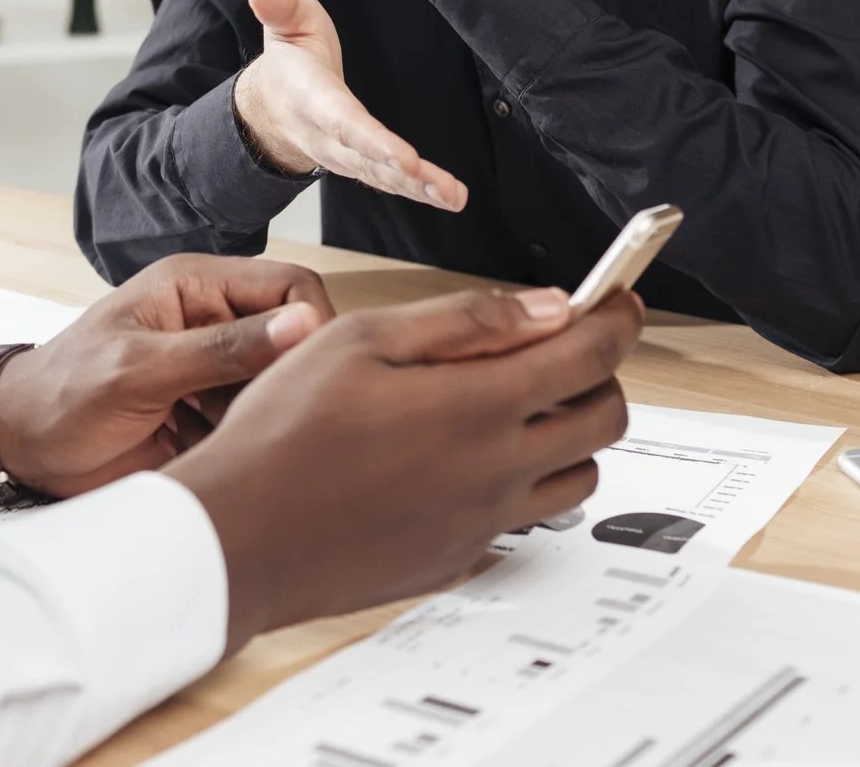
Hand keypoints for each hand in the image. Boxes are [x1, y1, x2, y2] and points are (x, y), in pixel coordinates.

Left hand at [0, 254, 334, 498]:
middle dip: (284, 381)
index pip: (291, 286)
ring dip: (260, 415)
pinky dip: (242, 441)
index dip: (311, 325)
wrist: (20, 447)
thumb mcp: (142, 370)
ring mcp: (212, 370)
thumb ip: (223, 349)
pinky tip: (206, 453)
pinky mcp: (208, 414)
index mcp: (197, 286)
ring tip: (215, 435)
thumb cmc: (64, 394)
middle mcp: (213, 322)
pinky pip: (252, 423)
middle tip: (250, 416)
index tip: (305, 374)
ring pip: (277, 387)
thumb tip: (303, 325)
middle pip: (293, 341)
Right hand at [167, 286, 642, 653]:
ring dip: (570, 434)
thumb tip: (545, 308)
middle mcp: (497, 470)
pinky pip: (523, 518)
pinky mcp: (460, 558)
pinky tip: (465, 459)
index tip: (618, 301)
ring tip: (516, 406)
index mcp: (478, 405)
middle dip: (602, 374)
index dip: (617, 319)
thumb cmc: (283, 433)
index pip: (590, 356)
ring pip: (578, 477)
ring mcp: (484, 522)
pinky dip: (521, 481)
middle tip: (564, 350)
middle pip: (605, 419)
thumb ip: (464, 320)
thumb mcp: (364, 339)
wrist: (241, 536)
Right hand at [233, 0, 467, 210]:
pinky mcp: (358, 163)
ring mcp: (340, 155)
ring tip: (453, 197)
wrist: (272, 103)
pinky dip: (418, 190)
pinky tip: (448, 197)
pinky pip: (387, 181)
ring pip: (380, 175)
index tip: (403, 157)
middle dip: (401, 173)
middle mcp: (324, 134)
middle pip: (365, 157)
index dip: (372, 140)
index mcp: (310, 95)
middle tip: (439, 186)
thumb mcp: (284, 22)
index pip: (342, 120)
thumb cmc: (291, 58)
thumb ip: (278, 6)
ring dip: (418, 188)